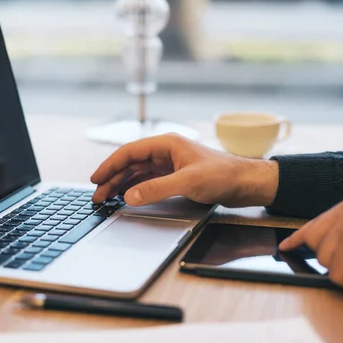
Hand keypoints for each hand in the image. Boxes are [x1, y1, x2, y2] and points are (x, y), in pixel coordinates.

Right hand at [91, 134, 278, 206]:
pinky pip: (149, 181)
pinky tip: (128, 197)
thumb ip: (157, 189)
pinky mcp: (176, 176)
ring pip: (138, 173)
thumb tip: (129, 196)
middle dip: (112, 178)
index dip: (110, 165)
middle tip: (98, 195)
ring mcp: (171, 164)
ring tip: (108, 198)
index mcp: (167, 144)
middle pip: (131, 163)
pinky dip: (136, 188)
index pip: (129, 152)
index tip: (96, 178)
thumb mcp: (188, 182)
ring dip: (122, 184)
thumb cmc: (223, 175)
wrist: (247, 183)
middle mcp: (166, 151)